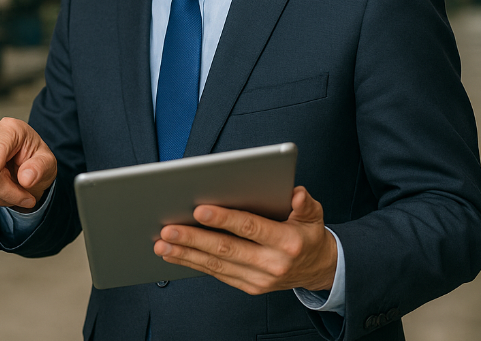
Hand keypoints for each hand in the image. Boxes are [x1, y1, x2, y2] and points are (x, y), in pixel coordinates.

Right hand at [0, 117, 56, 210]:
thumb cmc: (37, 160)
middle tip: (28, 199)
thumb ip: (40, 168)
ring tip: (19, 195)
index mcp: (10, 129)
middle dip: (9, 192)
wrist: (28, 166)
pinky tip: (6, 193)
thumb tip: (25, 179)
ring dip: (1, 197)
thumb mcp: (48, 163)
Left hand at [153, 186, 336, 294]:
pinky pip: (217, 274)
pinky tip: (174, 255)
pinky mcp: (249, 286)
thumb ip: (305, 202)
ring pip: (216, 265)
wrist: (319, 269)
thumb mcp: (314, 215)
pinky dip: (194, 264)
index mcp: (286, 242)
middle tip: (168, 229)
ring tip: (162, 244)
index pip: (250, 227)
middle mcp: (271, 264)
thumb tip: (295, 193)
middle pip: (226, 249)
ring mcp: (259, 279)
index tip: (199, 210)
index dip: (224, 219)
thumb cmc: (308, 235)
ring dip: (186, 255)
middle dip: (193, 239)